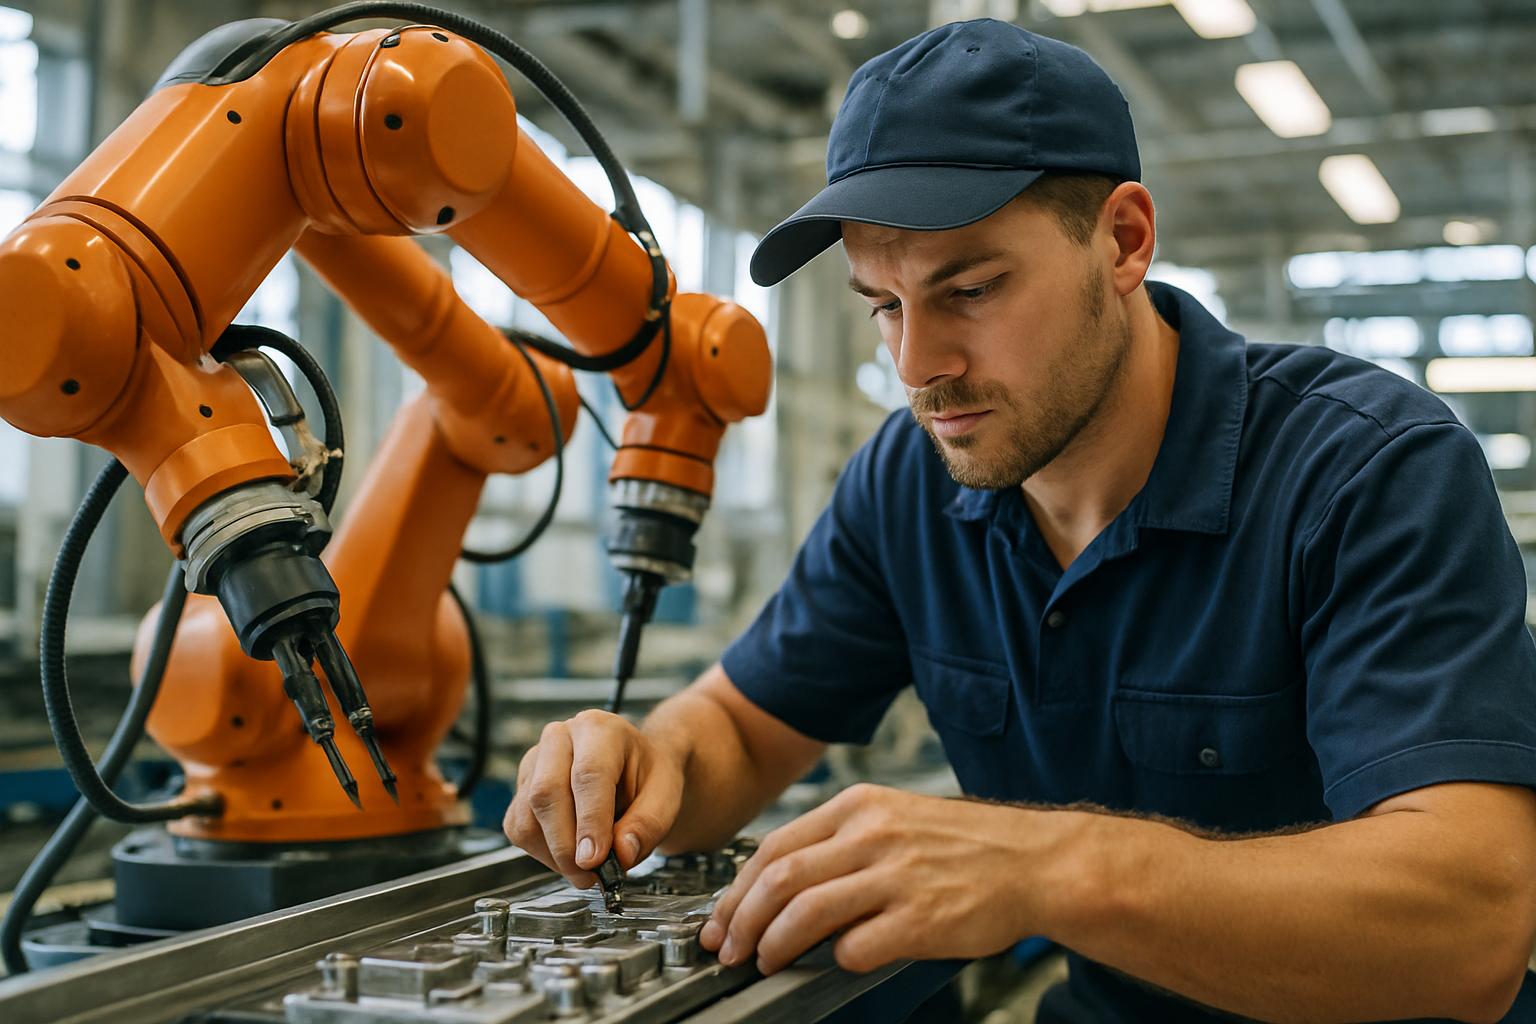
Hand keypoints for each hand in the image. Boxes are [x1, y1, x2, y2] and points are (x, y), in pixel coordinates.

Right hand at [503, 709, 685, 886]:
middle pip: (547, 793)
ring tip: (586, 869)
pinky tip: (569, 854)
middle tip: (591, 875)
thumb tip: (621, 855)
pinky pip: (518, 826)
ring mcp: (535, 761)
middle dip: (566, 845)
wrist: (633, 764)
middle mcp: (560, 738)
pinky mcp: (521, 786)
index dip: (590, 822)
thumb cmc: (647, 775)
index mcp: (600, 729)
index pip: (588, 775)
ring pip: (527, 814)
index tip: (594, 860)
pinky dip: (541, 852)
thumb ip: (648, 825)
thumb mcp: (666, 796)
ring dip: (554, 854)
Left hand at [699, 783, 1055, 973]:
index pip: (774, 846)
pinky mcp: (921, 918)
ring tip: (764, 963)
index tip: (720, 918)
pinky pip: (856, 947)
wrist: (1035, 862)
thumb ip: (841, 842)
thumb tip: (779, 887)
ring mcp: (897, 875)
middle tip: (727, 949)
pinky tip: (837, 962)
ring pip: (805, 912)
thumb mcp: (896, 818)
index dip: (736, 889)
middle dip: (741, 920)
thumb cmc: (966, 846)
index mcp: (860, 807)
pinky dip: (836, 959)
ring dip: (773, 945)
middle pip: (779, 878)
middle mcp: (874, 834)